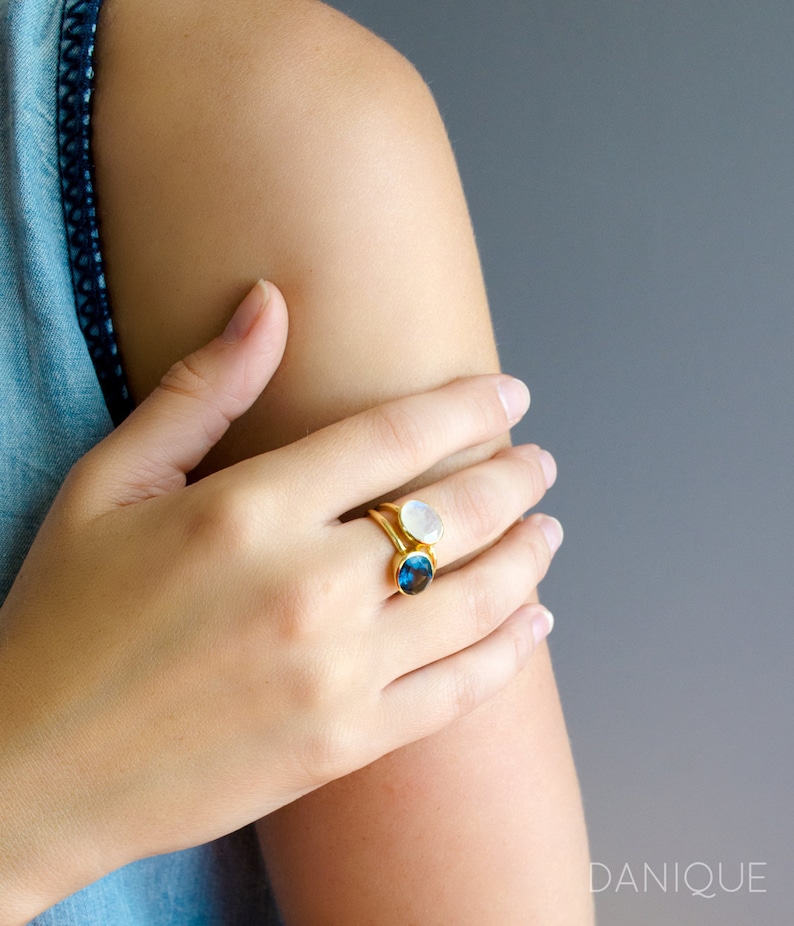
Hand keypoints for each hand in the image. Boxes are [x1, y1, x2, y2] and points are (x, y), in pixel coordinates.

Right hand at [0, 281, 560, 920]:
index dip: (467, 407)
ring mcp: (336, 674)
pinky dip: (510, 652)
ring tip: (548, 531)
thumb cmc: (64, 617)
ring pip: (476, 600)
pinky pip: (458, 691)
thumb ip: (200, 390)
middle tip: (539, 463)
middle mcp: (307, 588)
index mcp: (249, 511)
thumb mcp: (110, 484)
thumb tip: (269, 303)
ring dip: (527, 557)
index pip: (395, 435)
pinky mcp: (345, 743)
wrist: (36, 768)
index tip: (508, 395)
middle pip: (454, 514)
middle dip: (515, 479)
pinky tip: (534, 622)